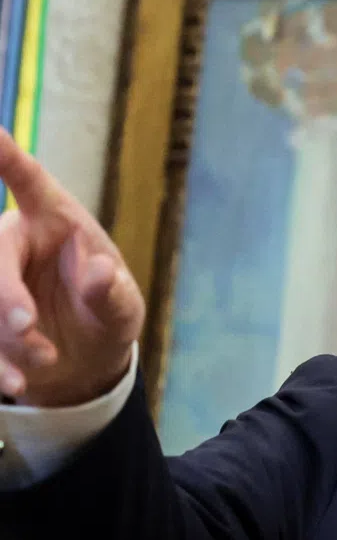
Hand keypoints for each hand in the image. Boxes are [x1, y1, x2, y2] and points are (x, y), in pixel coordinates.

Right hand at [0, 129, 144, 406]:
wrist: (87, 358)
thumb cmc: (108, 312)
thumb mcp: (123, 308)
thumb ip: (112, 292)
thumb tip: (100, 270)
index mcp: (55, 221)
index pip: (29, 181)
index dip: (6, 156)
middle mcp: (14, 240)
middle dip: (4, 296)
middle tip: (27, 326)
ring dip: (7, 338)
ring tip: (44, 361)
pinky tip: (16, 383)